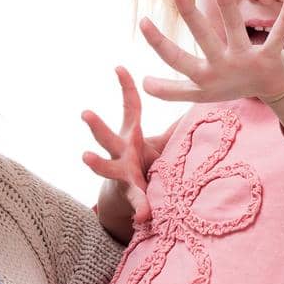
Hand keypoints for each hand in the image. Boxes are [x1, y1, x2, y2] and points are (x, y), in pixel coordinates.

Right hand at [81, 66, 175, 227]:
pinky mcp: (130, 195)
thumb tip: (199, 102)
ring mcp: (121, 174)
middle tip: (85, 113)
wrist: (128, 198)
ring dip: (96, 163)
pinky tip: (144, 216)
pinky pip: (136, 201)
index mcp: (130, 136)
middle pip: (106, 136)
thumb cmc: (145, 164)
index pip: (129, 107)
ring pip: (106, 167)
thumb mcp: (160, 143)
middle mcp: (119, 153)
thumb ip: (175, 127)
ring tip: (85, 156)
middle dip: (96, 125)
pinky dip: (141, 208)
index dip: (125, 88)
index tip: (119, 67)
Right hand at [139, 0, 283, 105]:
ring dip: (227, 5)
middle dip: (190, 14)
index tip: (143, 21)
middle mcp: (223, 67)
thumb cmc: (228, 85)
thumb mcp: (198, 92)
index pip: (176, 59)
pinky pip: (279, 35)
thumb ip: (171, 90)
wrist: (267, 89)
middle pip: (203, 38)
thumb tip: (144, 84)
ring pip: (235, 29)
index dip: (159, 42)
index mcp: (204, 76)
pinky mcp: (270, 56)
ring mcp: (246, 61)